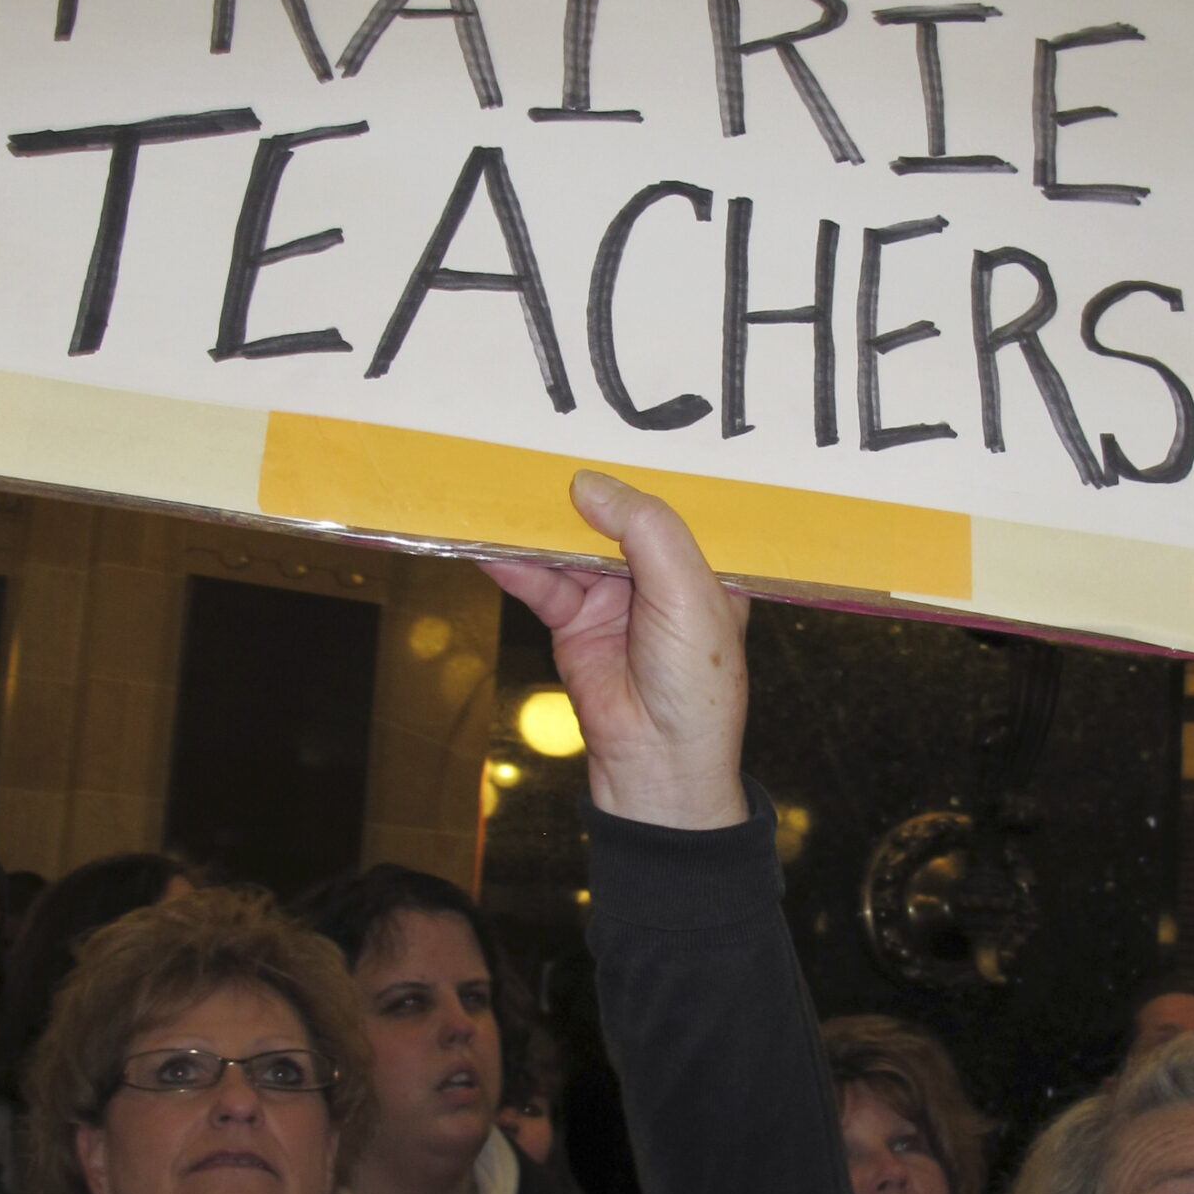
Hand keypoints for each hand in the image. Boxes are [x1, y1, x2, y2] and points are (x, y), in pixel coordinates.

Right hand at [482, 473, 748, 831]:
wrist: (657, 764)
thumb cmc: (695, 682)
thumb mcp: (686, 591)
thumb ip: (645, 529)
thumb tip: (589, 483)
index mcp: (703, 562)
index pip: (670, 500)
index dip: (637, 469)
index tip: (599, 429)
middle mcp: (658, 574)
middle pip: (610, 517)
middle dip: (576, 490)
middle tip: (536, 450)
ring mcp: (613, 598)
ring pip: (568, 547)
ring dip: (536, 526)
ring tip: (500, 491)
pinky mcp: (575, 623)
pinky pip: (541, 584)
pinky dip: (514, 565)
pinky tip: (490, 545)